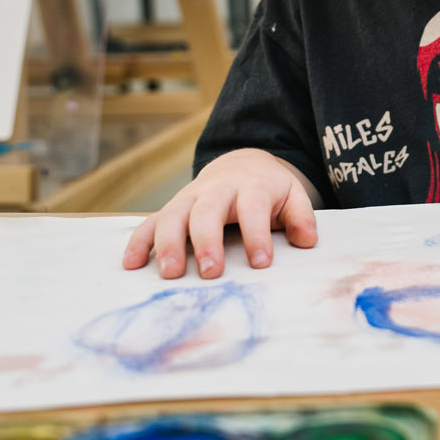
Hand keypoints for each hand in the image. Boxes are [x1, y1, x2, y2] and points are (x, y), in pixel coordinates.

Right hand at [122, 149, 318, 278]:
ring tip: (170, 274)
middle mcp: (216, 190)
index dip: (256, 234)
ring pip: (173, 215)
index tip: (261, 262)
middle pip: (207, 210)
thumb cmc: (269, 189)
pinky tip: (132, 264)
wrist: (240, 165)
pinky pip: (150, 222)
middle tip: (210, 272)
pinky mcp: (172, 208)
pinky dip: (139, 241)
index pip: (253, 208)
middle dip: (207, 241)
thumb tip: (307, 241)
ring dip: (168, 244)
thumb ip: (301, 216)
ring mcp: (190, 198)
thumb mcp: (293, 195)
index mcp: (251, 186)